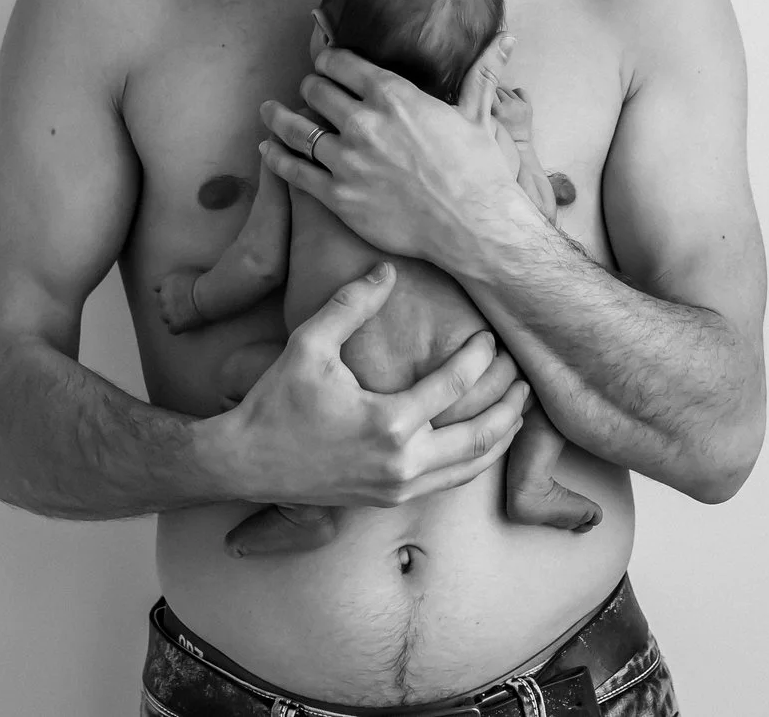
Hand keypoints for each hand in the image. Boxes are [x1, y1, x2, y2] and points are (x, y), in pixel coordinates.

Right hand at [200, 264, 529, 506]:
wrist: (243, 462)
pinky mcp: (390, 500)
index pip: (455, 386)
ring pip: (471, 468)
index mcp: (389, 423)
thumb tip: (387, 269)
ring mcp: (398, 488)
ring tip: (519, 409)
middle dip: (510, 405)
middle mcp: (402, 463)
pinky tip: (481, 440)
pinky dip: (474, 461)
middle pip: (481, 436)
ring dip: (499, 438)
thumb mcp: (309, 343)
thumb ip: (351, 303)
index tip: (491, 338)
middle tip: (525, 377)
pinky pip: (448, 483)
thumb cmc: (275, 401)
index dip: (480, 359)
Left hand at [257, 30, 535, 272]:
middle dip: (311, 87)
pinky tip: (266, 148)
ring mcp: (347, 161)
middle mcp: (364, 122)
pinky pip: (294, 171)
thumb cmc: (479, 170)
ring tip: (270, 111)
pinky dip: (275, 157)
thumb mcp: (478, 114)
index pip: (343, 63)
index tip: (326, 62)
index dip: (330, 59)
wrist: (474, 227)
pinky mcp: (338, 197)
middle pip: (316, 91)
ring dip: (280, 117)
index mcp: (394, 95)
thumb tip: (506, 38)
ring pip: (297, 129)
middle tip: (309, 90)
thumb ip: (481, 73)